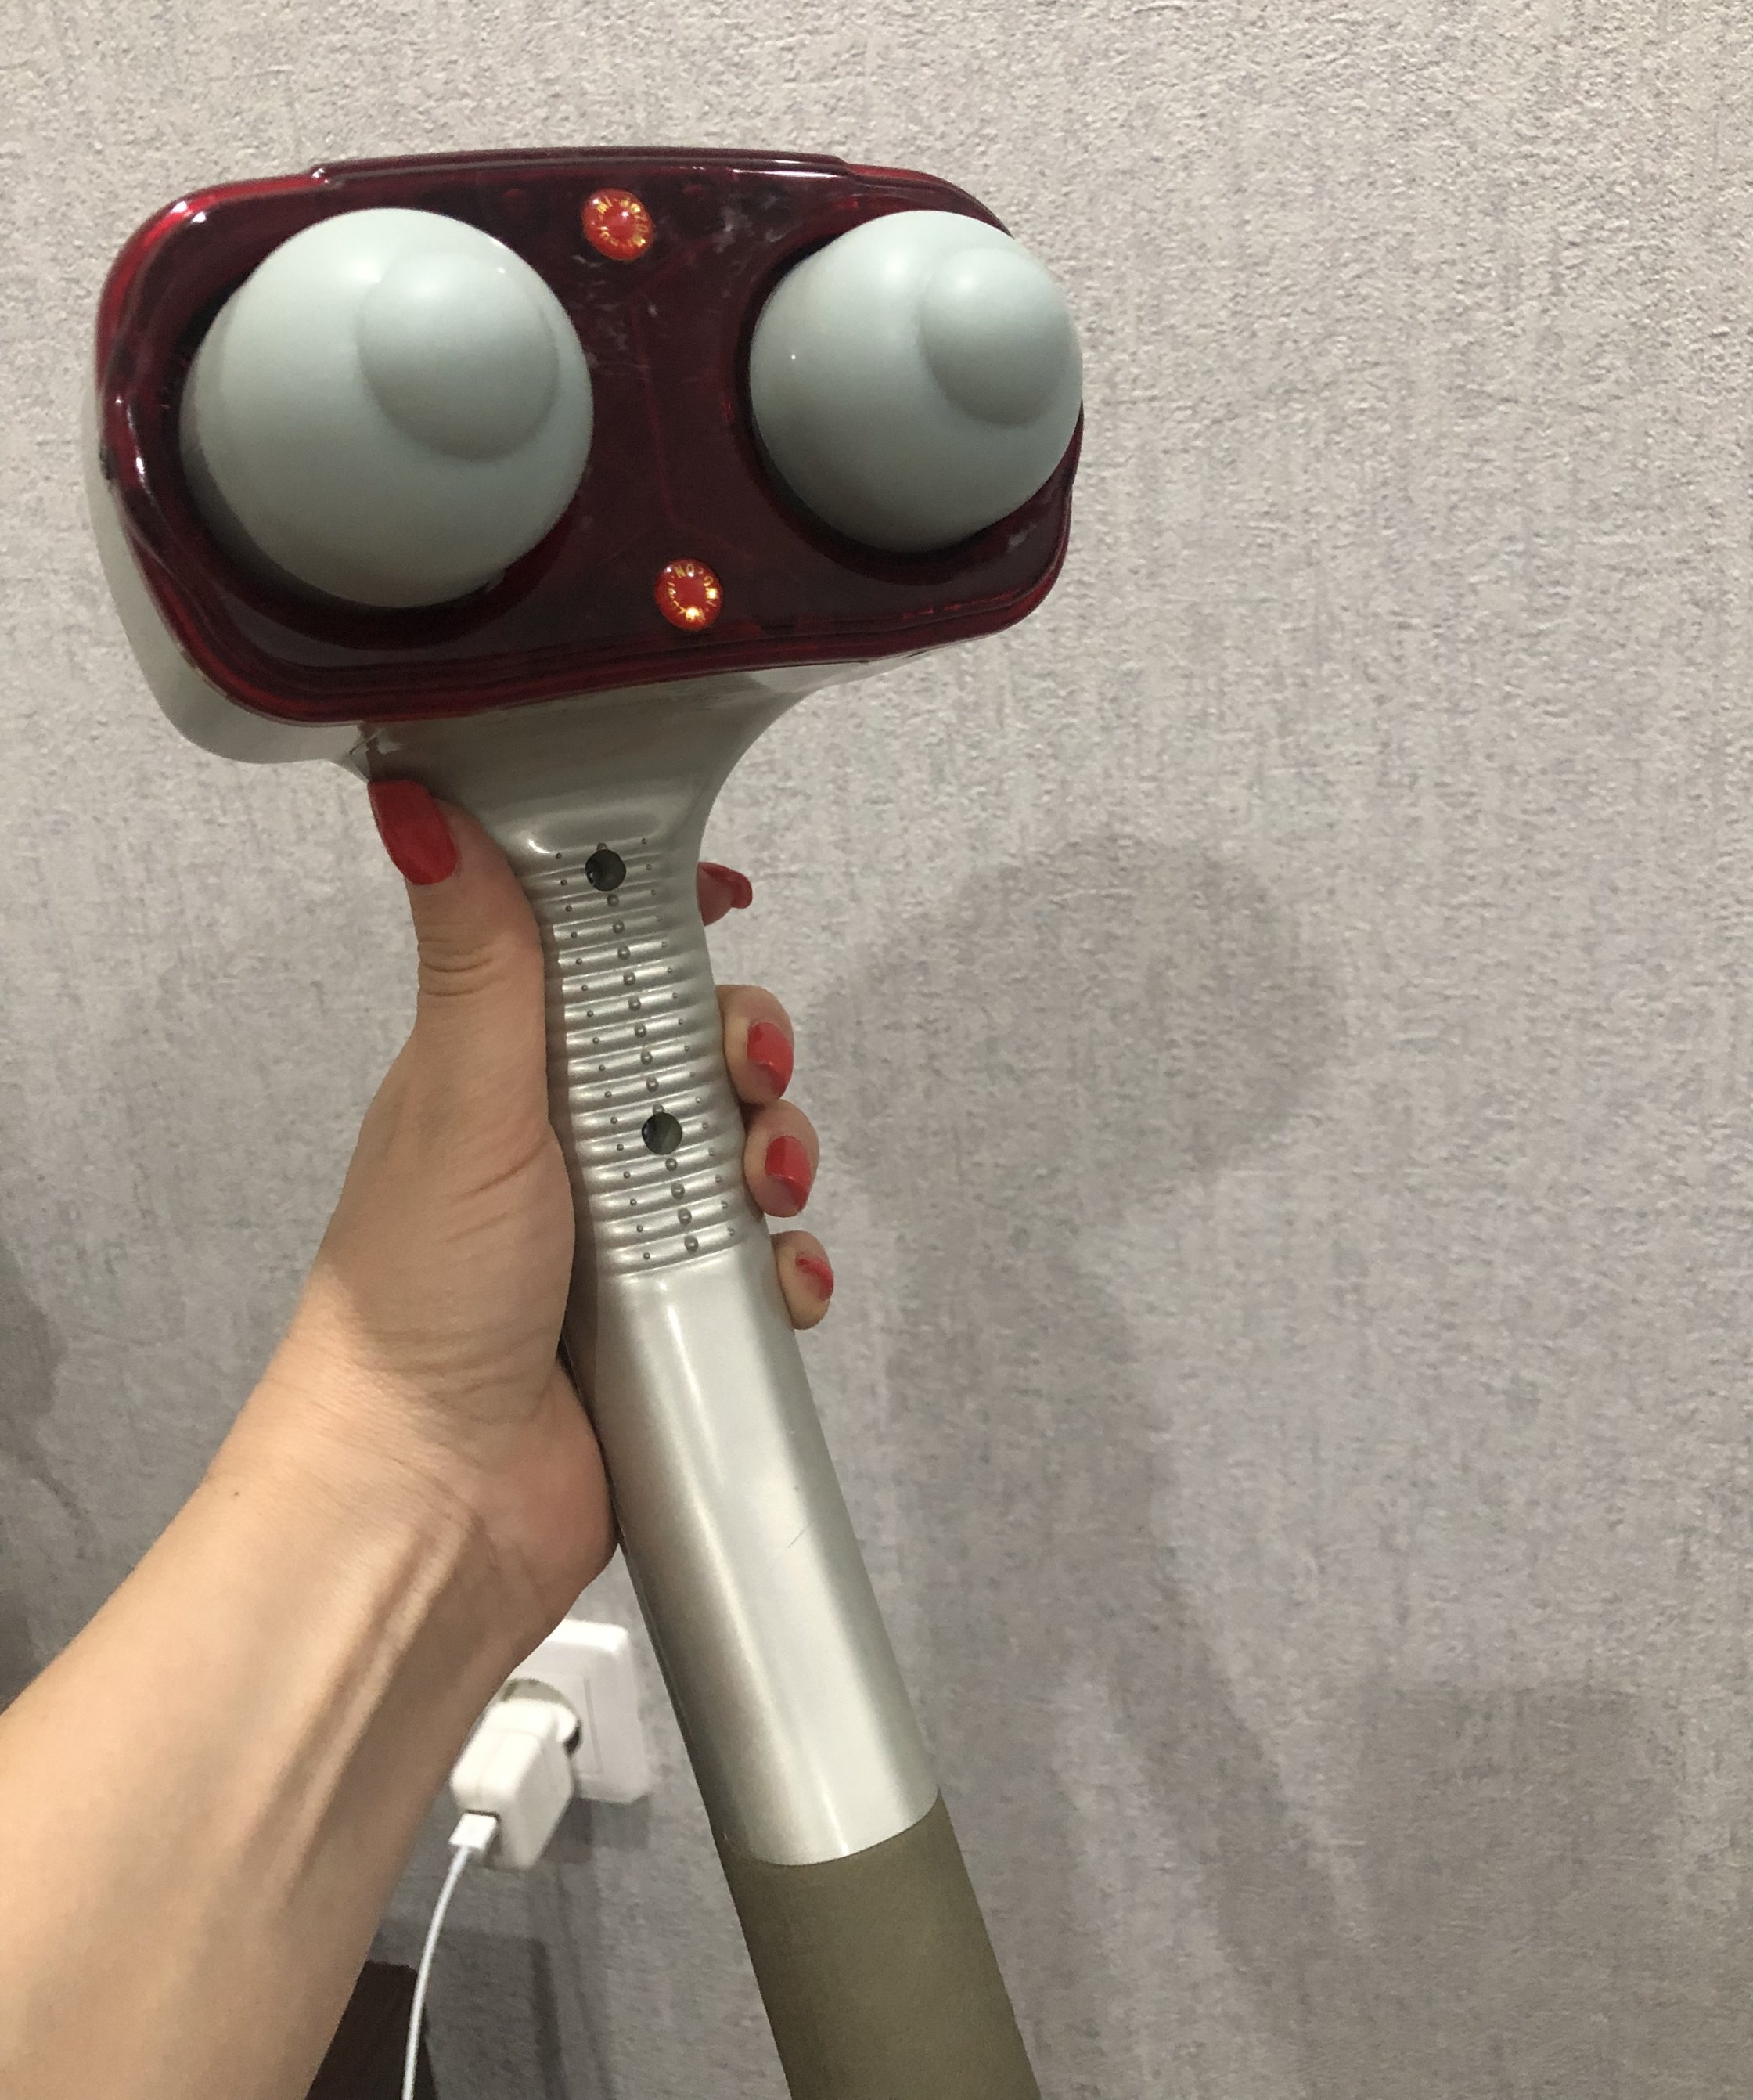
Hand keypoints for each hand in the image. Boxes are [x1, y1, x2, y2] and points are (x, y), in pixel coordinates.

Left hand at [234, 787, 832, 1665]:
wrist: (435, 1502)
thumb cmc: (415, 1308)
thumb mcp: (460, 1099)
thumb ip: (478, 953)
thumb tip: (417, 801)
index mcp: (504, 1066)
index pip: (600, 950)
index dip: (667, 917)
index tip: (721, 899)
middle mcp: (567, 1139)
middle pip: (699, 1044)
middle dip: (747, 1049)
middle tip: (743, 1072)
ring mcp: (624, 1229)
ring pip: (747, 1150)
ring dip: (778, 1159)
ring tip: (756, 1194)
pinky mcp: (673, 1313)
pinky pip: (767, 1263)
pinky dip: (787, 1268)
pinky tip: (774, 1284)